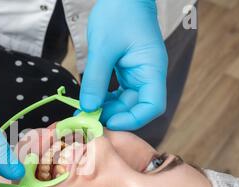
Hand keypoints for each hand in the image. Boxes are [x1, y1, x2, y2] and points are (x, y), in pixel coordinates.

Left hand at [80, 0, 167, 130]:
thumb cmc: (119, 12)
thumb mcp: (103, 47)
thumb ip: (95, 79)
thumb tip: (87, 108)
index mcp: (151, 68)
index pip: (153, 105)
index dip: (133, 119)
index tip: (109, 121)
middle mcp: (148, 74)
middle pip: (136, 107)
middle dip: (113, 115)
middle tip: (88, 117)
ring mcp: (137, 73)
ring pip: (125, 101)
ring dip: (107, 108)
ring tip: (85, 109)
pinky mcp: (126, 71)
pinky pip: (117, 91)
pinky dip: (104, 98)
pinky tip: (90, 99)